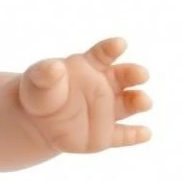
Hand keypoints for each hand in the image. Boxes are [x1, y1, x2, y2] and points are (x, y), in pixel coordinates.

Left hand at [16, 37, 151, 153]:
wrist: (37, 122)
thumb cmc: (41, 93)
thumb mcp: (37, 80)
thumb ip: (45, 73)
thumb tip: (54, 67)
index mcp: (90, 66)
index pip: (103, 54)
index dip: (111, 48)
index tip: (119, 44)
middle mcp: (105, 86)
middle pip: (125, 76)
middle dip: (134, 74)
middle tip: (141, 74)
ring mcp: (107, 111)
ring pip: (129, 104)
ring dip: (139, 102)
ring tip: (143, 101)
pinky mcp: (105, 135)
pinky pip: (122, 135)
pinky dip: (134, 135)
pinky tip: (144, 133)